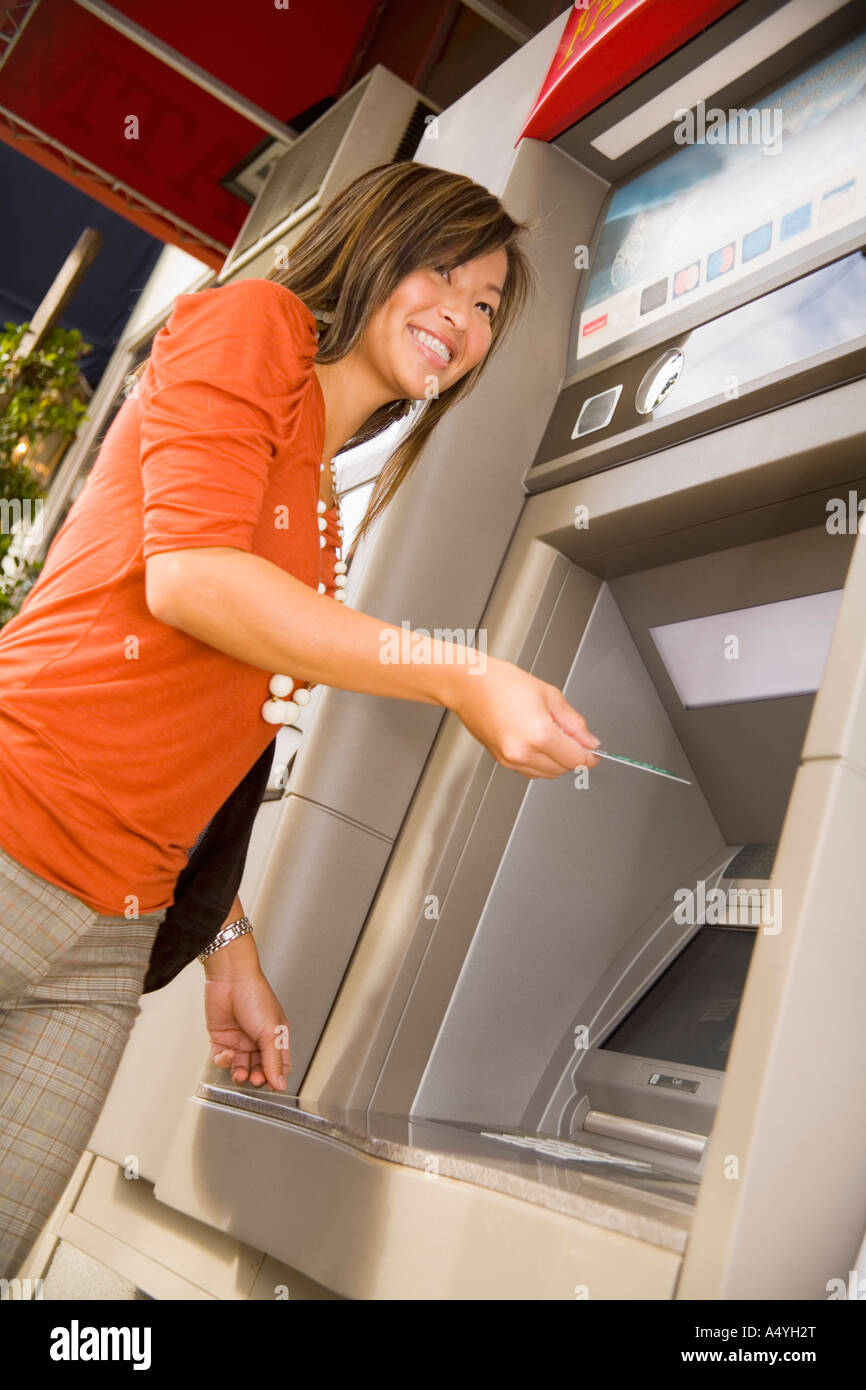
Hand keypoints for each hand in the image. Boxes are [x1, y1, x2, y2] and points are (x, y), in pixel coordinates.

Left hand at [203, 935, 289, 1090]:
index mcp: (275, 1036)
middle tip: (255, 1079)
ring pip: (240, 1067)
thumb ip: (274, 1060)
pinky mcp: (221, 1038)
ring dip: (240, 1074)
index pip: (279, 1064)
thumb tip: (280, 1083)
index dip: (276, 1077)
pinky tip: (227, 1054)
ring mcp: (239, 1040)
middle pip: (259, 1069)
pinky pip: (221, 1059)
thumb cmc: (256, 995)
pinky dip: (223, 1061)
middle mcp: (257, 1039)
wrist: (230, 979)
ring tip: (241, 1073)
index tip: (271, 1086)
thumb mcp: (270, 1032)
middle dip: (257, 1077)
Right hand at [447, 654, 599, 778]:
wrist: (468, 685)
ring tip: (551, 734)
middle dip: (573, 757)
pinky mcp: (501, 761)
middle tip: (573, 736)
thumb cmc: (501, 683)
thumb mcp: (549, 695)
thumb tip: (589, 741)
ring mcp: (510, 759)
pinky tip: (536, 741)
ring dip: (557, 761)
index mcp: (539, 734)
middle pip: (563, 769)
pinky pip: (530, 771)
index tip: (594, 753)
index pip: (576, 758)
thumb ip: (574, 722)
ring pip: (547, 774)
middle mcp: (523, 752)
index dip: (590, 756)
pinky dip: (540, 762)